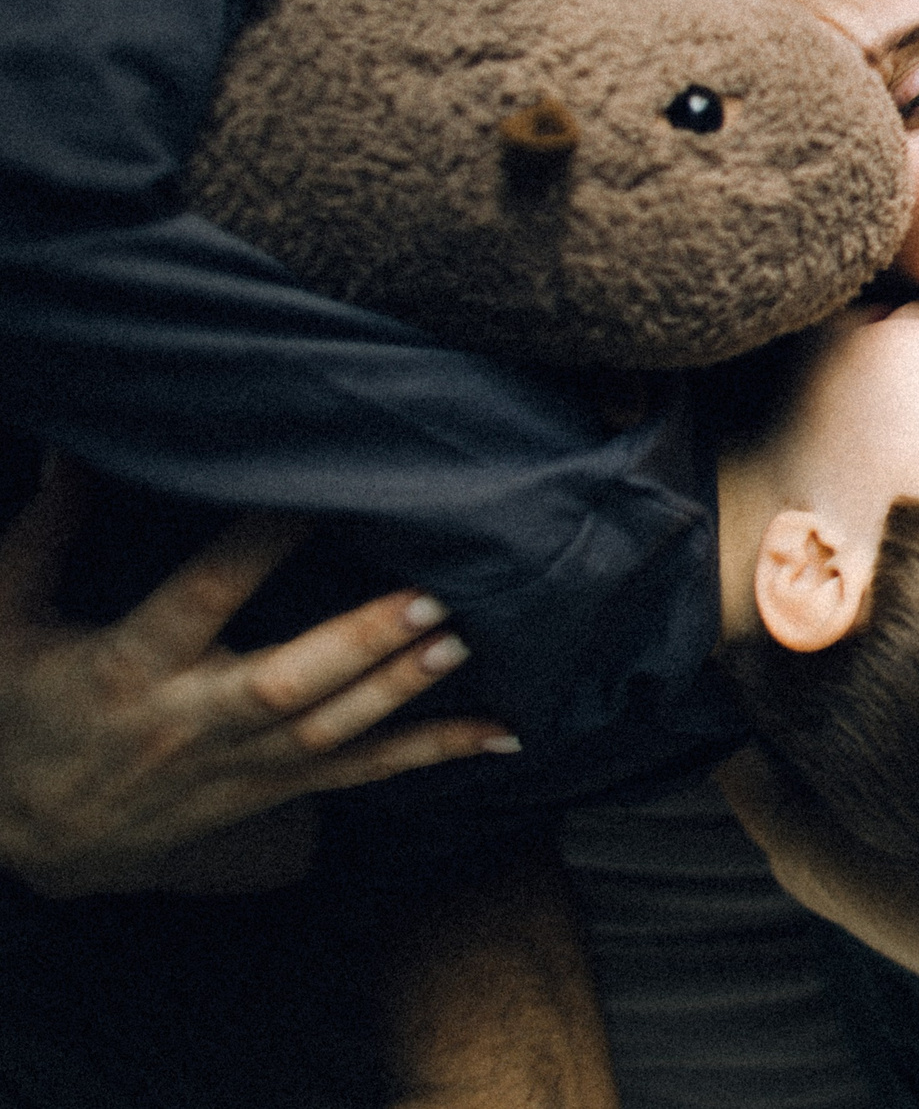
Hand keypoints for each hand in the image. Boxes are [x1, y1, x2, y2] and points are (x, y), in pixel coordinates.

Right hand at [0, 454, 514, 896]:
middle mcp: (188, 722)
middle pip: (284, 685)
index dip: (259, 545)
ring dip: (403, 689)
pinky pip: (362, 777)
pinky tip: (504, 735)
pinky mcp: (268, 795)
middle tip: (430, 595)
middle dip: (359, 643)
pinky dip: (435, 754)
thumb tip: (74, 444)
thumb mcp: (4, 616)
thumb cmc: (9, 709)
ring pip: (332, 734)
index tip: (316, 492)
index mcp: (127, 666)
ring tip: (467, 639)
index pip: (202, 596)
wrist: (15, 840)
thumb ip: (49, 530)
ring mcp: (233, 768)